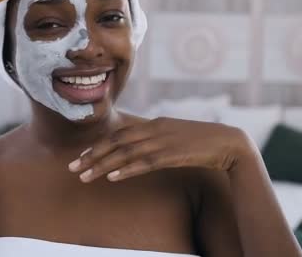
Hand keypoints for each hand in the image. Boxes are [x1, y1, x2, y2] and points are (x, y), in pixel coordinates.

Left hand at [68, 117, 256, 182]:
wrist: (229, 143)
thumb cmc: (200, 141)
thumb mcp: (173, 136)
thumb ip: (153, 138)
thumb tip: (135, 148)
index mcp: (153, 123)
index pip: (118, 134)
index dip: (97, 146)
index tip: (81, 158)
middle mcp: (154, 129)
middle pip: (115, 142)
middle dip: (91, 156)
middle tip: (72, 169)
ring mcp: (163, 140)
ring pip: (125, 152)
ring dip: (102, 165)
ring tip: (85, 177)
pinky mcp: (173, 154)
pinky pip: (144, 162)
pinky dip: (127, 169)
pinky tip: (112, 178)